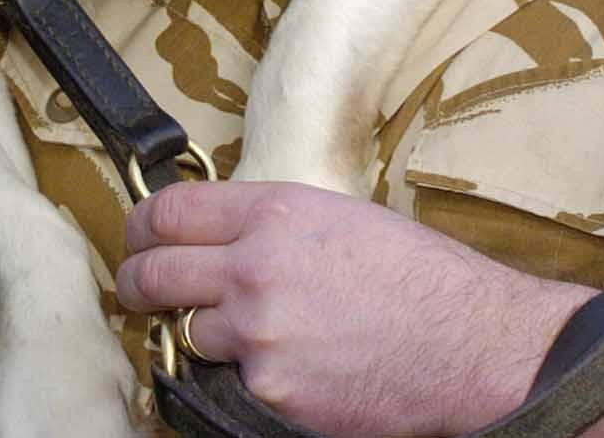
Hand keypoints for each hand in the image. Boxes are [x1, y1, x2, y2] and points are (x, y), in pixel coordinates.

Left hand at [116, 182, 589, 435]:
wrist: (470, 342)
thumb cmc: (420, 276)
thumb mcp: (341, 218)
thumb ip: (271, 225)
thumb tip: (220, 236)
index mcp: (275, 211)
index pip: (168, 212)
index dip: (140, 226)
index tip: (137, 237)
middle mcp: (255, 267)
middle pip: (152, 274)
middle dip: (134, 283)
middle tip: (135, 289)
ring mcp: (258, 335)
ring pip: (188, 333)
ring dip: (199, 334)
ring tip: (238, 333)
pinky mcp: (269, 392)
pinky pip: (232, 382)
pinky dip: (249, 378)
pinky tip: (293, 368)